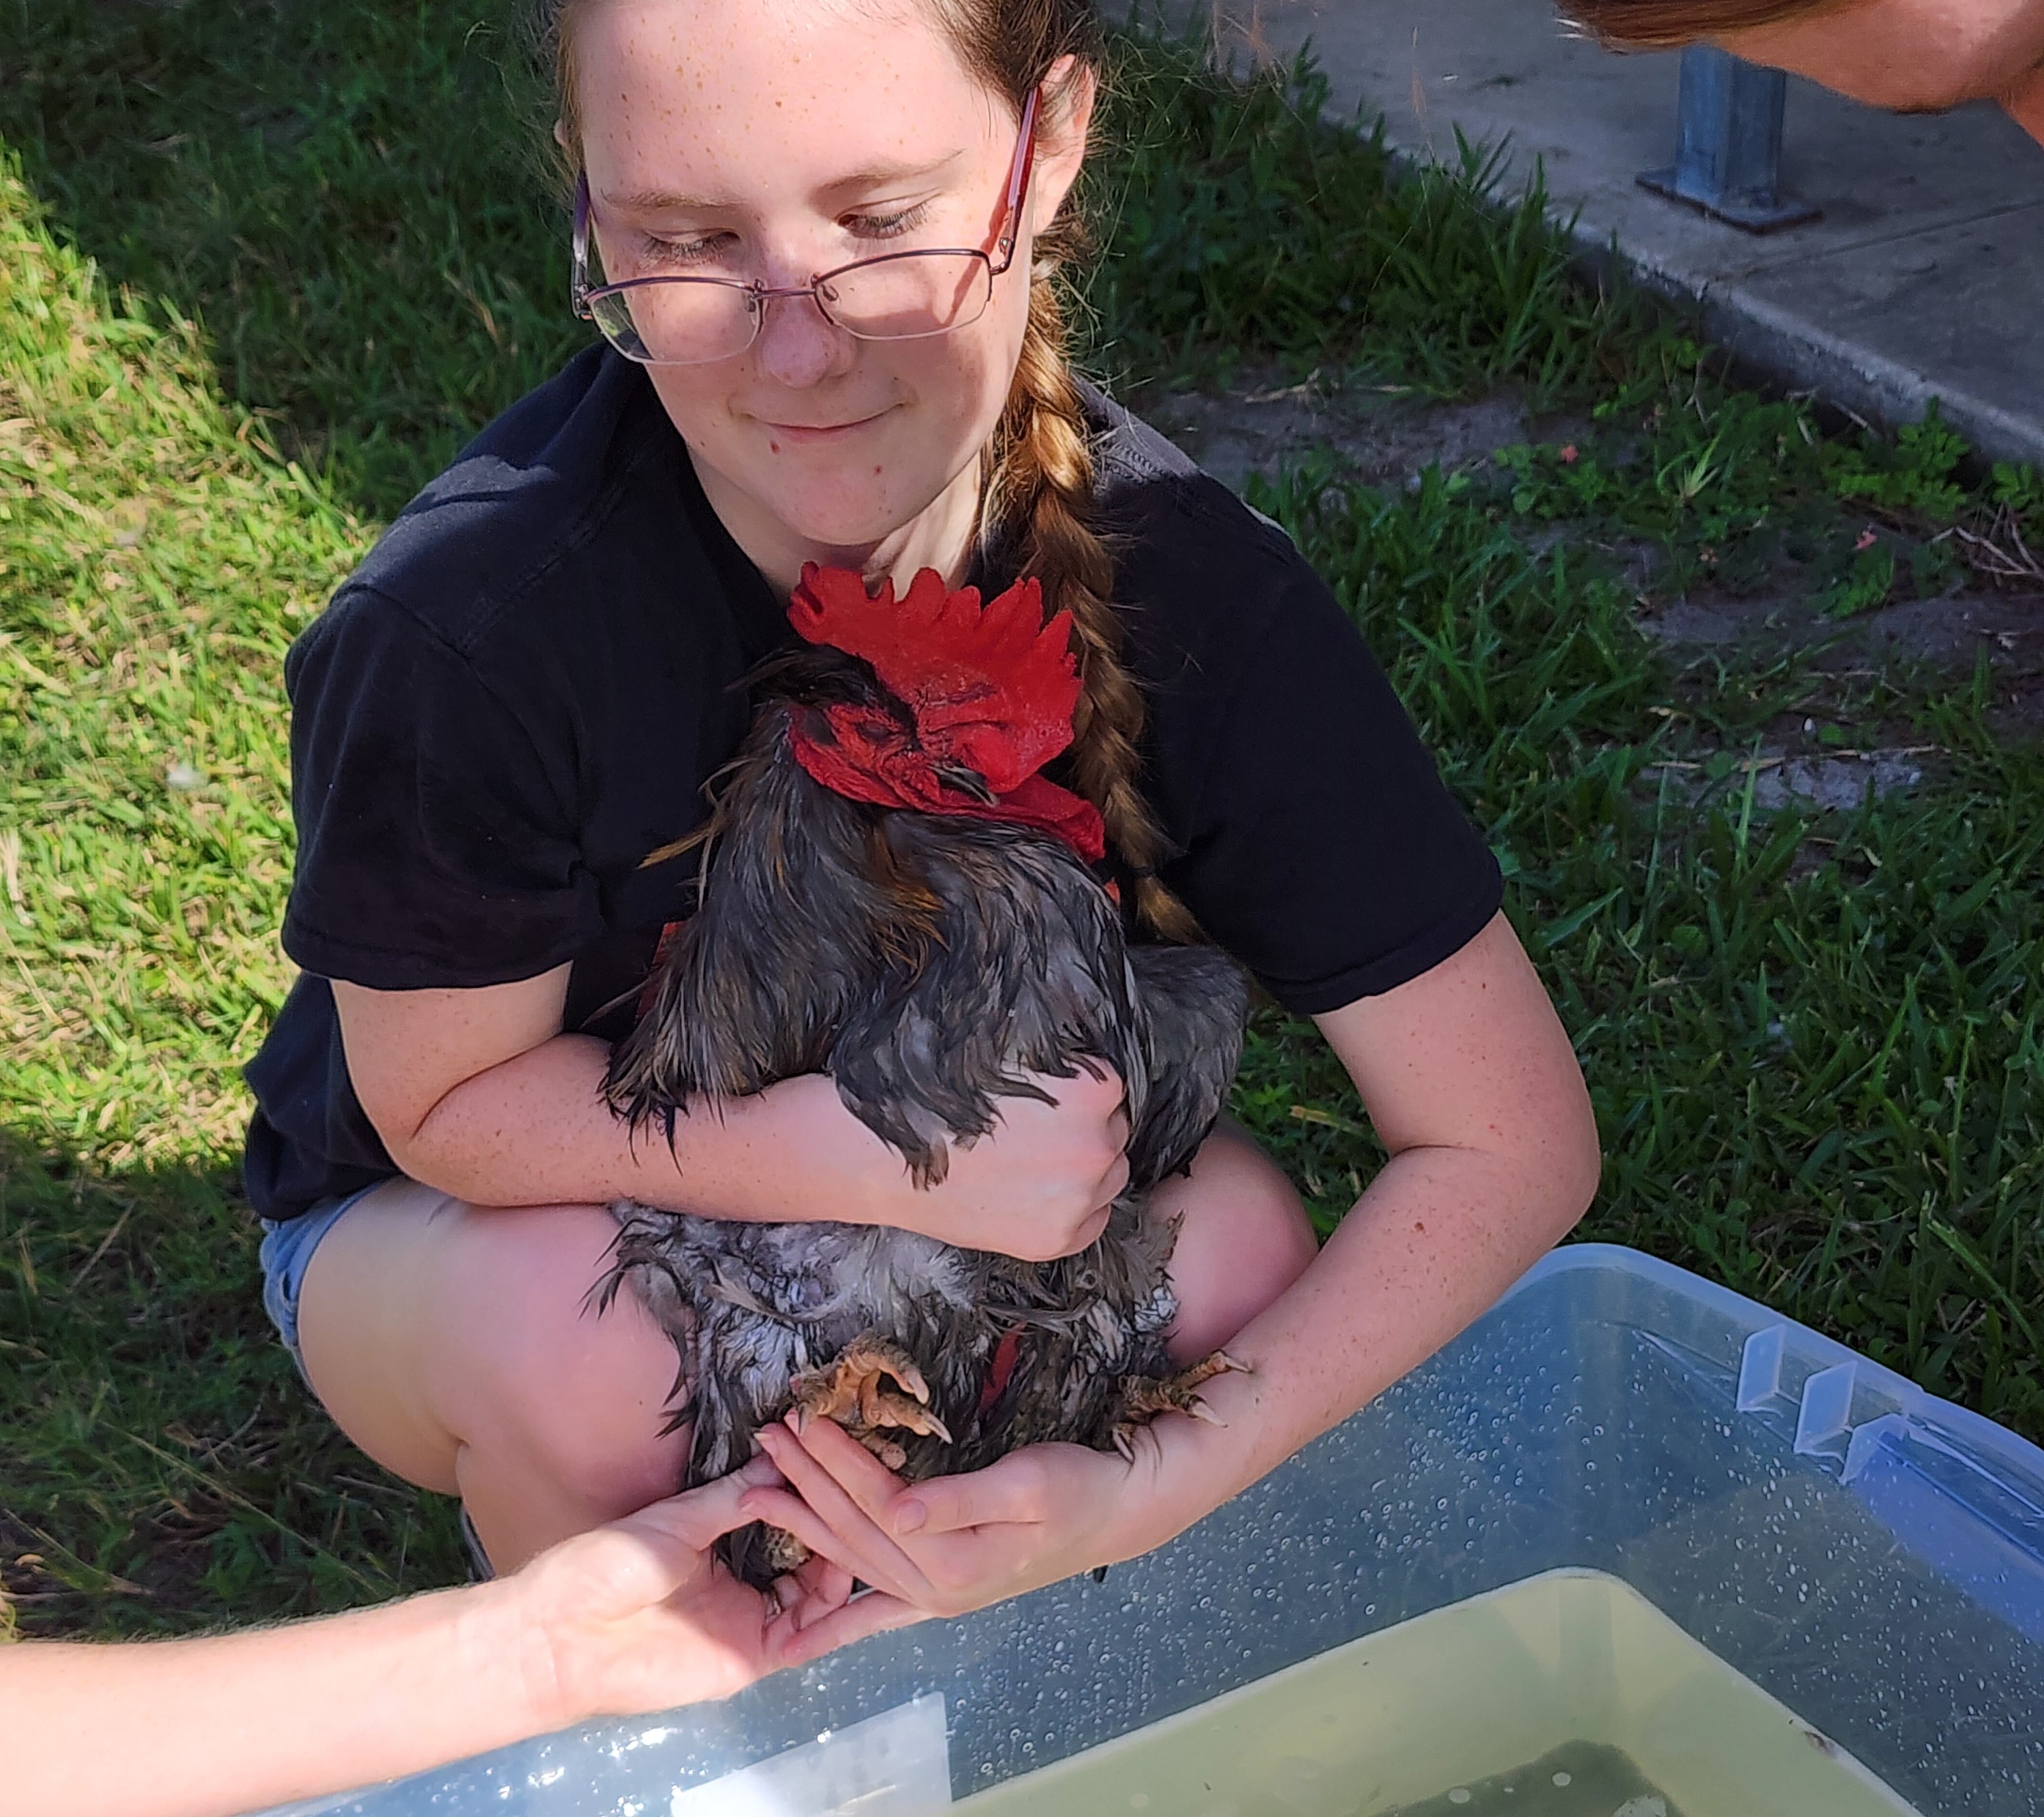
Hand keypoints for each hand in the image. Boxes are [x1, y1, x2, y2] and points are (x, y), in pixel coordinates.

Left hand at [502, 1454, 921, 1726]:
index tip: (845, 1466)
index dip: (816, 1498)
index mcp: (724, 1545)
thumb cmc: (609, 1565)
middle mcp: (745, 1584)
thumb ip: (734, 1496)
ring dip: (843, 1566)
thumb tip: (781, 1455)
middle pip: (811, 1559)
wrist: (566, 1632)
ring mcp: (751, 1622)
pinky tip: (847, 1579)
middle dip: (841, 1531)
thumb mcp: (679, 1518)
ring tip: (863, 1533)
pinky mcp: (752, 1657)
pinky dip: (832, 1613)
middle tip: (867, 1500)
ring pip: (819, 1598)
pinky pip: (806, 1637)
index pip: (789, 1521)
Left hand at [742, 1416, 1147, 1619]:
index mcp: (952, 1559)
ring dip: (804, 1521)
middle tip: (767, 1437)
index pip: (876, 1499)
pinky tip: (796, 1636)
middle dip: (806, 1479)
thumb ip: (957, 1499)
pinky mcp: (938, 1593)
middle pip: (853, 1527)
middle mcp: (934, 1588)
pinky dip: (834, 1621)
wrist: (1113, 1514)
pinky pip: (873, 1610)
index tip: (802, 1417)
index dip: (837, 1457)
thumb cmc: (1076, 1487)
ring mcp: (932, 1597)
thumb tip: (896, 1511)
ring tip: (758, 1489)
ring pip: (850, 1558)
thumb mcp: (1025, 1483)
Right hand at [851, 1063, 1131, 1261]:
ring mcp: (1079, 1198)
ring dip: (1084, 1172)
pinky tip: (1030, 1196)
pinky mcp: (1058, 1239)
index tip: (1044, 1100)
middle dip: (1085, 1131)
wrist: (889, 1158)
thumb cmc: (941, 1099)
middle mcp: (1095, 1146)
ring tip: (1028, 1166)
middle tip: (1032, 1134)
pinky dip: (1073, 1211)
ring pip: (1109, 1178)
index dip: (1077, 1092)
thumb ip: (1060, 1067)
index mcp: (1090, 1090)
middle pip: (1114, 1133)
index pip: (1111, 1088)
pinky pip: (1093, 1221)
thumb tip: (1088, 1074)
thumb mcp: (1010, 1058)